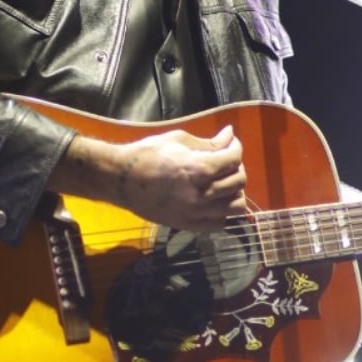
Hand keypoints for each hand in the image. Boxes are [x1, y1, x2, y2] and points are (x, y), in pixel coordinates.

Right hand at [108, 125, 247, 231]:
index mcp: (200, 169)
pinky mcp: (189, 225)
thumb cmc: (148, 154)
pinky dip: (222, 211)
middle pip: (239, 182)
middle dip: (236, 167)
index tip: (229, 142)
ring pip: (236, 206)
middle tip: (224, 161)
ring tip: (222, 182)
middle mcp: (202, 194)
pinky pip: (220, 223)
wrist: (122, 180)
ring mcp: (196, 213)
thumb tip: (229, 136)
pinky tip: (213, 201)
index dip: (235, 147)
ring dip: (234, 192)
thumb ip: (209, 142)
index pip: (234, 159)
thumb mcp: (180, 141)